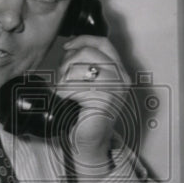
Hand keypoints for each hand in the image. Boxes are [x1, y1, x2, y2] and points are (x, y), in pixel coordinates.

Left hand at [57, 35, 128, 172]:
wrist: (90, 142)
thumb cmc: (85, 114)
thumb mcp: (88, 84)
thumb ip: (85, 65)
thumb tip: (68, 48)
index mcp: (119, 71)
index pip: (102, 42)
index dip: (82, 40)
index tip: (66, 47)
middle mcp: (121, 78)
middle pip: (87, 53)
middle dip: (67, 63)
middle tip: (61, 80)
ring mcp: (115, 89)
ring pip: (78, 70)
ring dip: (63, 81)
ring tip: (64, 94)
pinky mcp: (105, 101)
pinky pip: (75, 87)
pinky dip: (65, 94)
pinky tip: (67, 102)